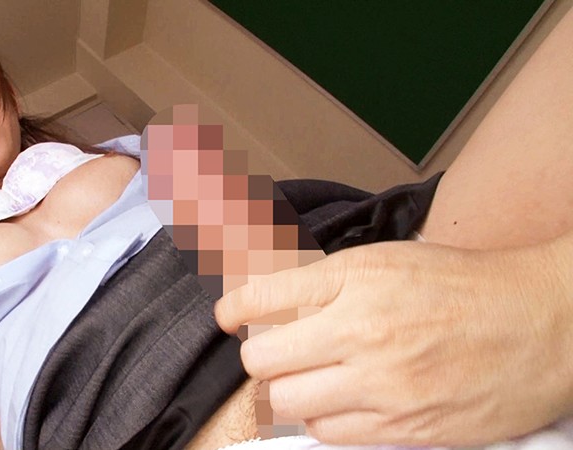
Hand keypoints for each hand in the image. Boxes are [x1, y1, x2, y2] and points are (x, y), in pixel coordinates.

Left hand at [215, 233, 572, 445]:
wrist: (540, 324)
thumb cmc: (463, 286)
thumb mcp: (386, 260)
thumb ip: (324, 279)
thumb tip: (266, 293)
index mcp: (354, 279)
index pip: (258, 297)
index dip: (232, 308)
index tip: (228, 316)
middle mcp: (360, 330)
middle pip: (261, 358)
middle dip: (261, 354)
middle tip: (279, 349)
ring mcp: (380, 384)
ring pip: (286, 402)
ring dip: (289, 390)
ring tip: (312, 377)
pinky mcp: (402, 428)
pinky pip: (326, 433)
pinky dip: (322, 418)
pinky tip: (341, 400)